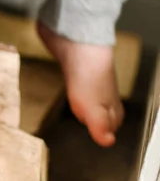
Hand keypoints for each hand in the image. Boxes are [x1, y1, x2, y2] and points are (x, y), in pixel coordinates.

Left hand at [38, 22, 123, 146]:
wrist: (77, 38)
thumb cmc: (88, 72)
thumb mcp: (93, 108)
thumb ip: (99, 126)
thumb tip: (107, 142)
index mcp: (110, 101)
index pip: (113, 120)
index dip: (107, 128)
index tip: (101, 136)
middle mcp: (101, 87)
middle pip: (103, 105)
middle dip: (96, 114)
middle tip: (88, 122)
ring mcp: (88, 73)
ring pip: (88, 90)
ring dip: (82, 99)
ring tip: (77, 107)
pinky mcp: (73, 61)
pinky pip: (75, 74)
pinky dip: (72, 81)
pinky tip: (66, 83)